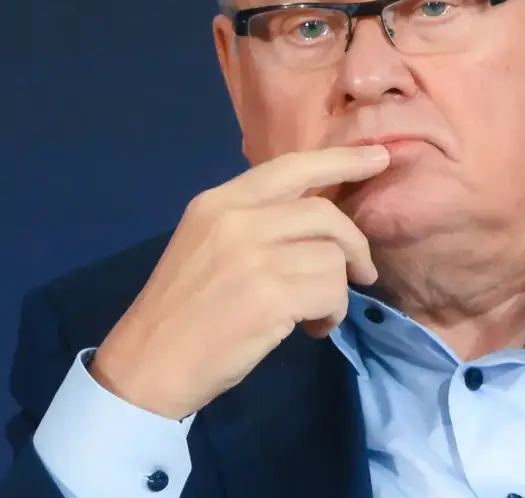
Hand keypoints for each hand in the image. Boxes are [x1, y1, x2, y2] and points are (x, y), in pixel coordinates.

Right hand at [89, 145, 390, 419]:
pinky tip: (313, 329)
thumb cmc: (181, 311)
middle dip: (354, 243)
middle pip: (324, 213)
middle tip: (363, 272)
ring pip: (332, 257)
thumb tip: (321, 215)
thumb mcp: (207, 244)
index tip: (378, 157)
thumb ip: (256, 221)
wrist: (146, 367)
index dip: (341, 160)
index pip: (292, 166)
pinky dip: (332, 313)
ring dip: (338, 290)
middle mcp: (236, 219)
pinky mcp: (270, 295)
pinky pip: (331, 292)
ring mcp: (253, 256)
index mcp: (218, 201)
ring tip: (318, 314)